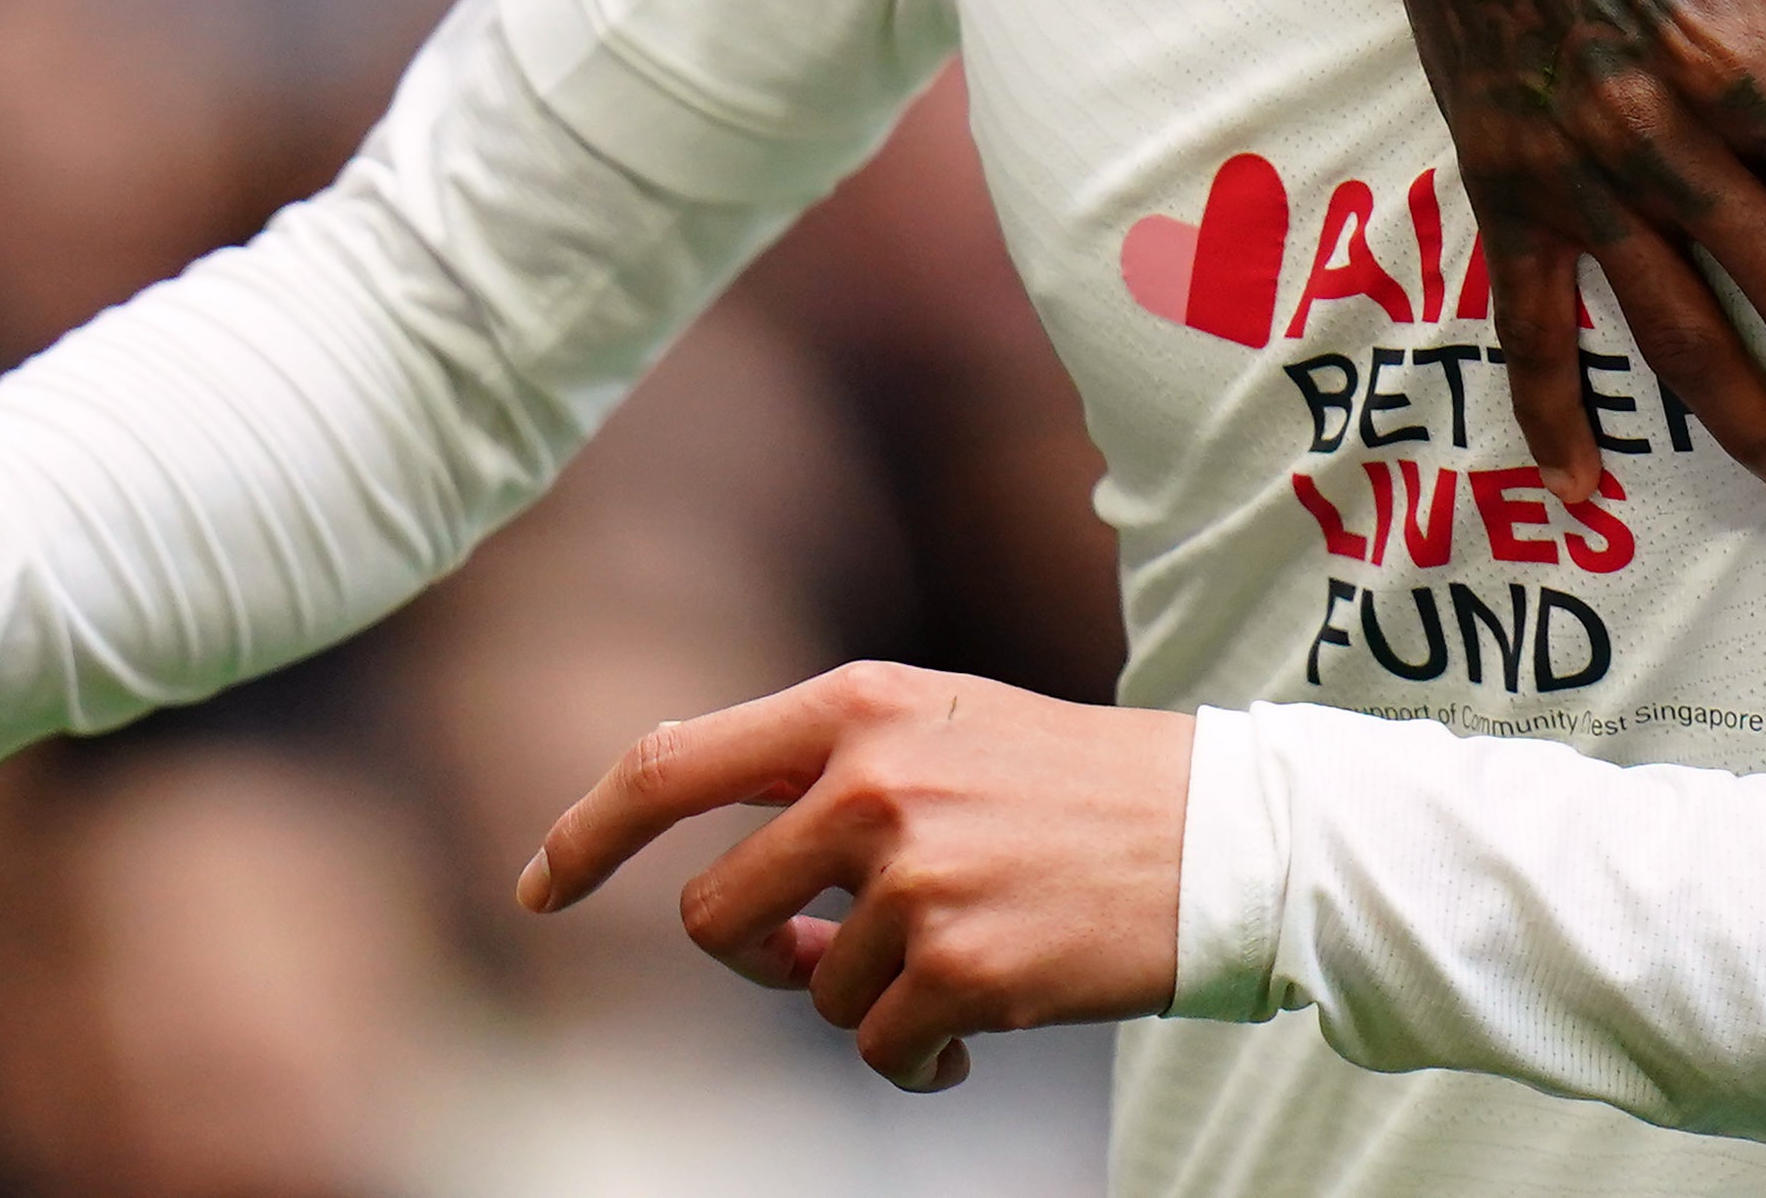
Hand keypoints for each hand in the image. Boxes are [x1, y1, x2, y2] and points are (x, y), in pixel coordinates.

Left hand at [519, 662, 1189, 1090]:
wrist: (1224, 838)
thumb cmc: (1074, 785)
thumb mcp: (943, 726)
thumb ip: (821, 759)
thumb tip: (701, 828)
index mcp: (859, 707)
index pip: (668, 765)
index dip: (585, 835)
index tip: (540, 890)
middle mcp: (872, 783)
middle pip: (713, 916)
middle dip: (754, 957)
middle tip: (819, 955)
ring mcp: (916, 877)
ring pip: (805, 992)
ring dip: (862, 1000)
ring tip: (952, 965)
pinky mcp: (961, 968)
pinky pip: (875, 1050)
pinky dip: (916, 1059)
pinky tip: (975, 1028)